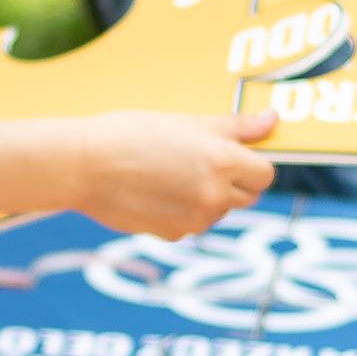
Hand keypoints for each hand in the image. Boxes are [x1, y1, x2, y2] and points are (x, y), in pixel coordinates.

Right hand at [74, 109, 277, 237]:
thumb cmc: (133, 134)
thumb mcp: (188, 122)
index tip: (237, 155)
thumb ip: (236, 126)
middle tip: (202, 161)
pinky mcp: (173, 235)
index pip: (265, 174)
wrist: (84, 166)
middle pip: (248, 196)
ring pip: (218, 211)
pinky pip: (191, 224)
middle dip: (234, 182)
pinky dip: (181, 211)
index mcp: (222, 161)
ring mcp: (195, 219)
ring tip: (170, 173)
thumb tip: (272, 120)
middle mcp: (214, 195)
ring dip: (207, 197)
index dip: (253, 164)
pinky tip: (155, 191)